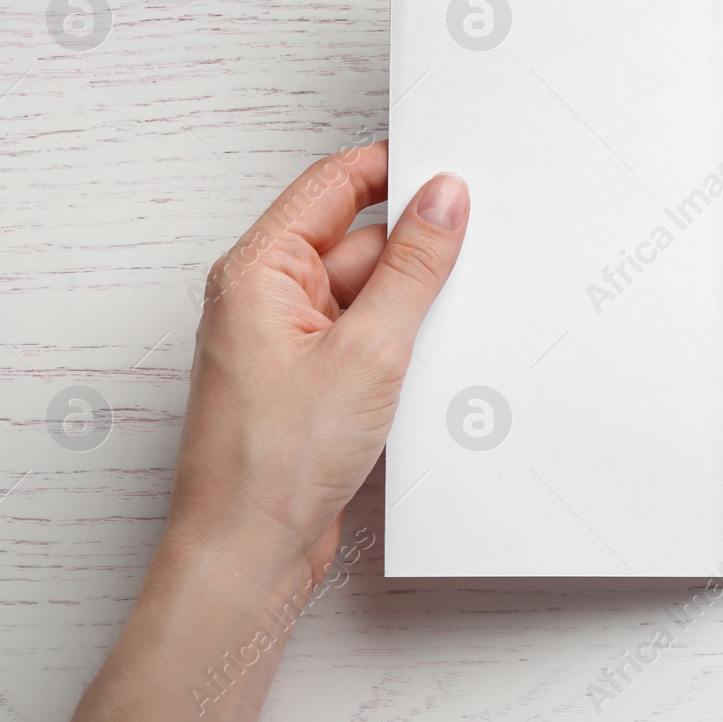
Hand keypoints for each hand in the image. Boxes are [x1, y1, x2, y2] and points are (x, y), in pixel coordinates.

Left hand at [63, 142, 467, 721]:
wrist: (248, 555)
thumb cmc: (273, 462)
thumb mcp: (368, 349)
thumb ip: (413, 267)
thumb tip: (442, 199)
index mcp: (259, 270)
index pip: (332, 185)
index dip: (392, 168)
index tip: (451, 167)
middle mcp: (267, 299)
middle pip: (356, 238)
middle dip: (414, 245)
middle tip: (473, 247)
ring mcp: (289, 342)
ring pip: (367, 291)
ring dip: (411, 301)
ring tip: (450, 319)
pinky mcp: (312, 382)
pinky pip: (366, 336)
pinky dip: (402, 341)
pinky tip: (432, 358)